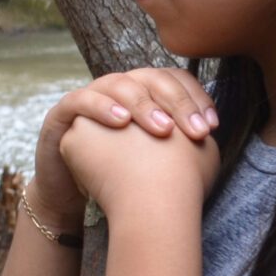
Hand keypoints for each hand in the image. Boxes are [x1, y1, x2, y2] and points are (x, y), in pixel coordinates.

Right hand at [33, 66, 220, 219]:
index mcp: (144, 95)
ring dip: (143, 104)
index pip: (174, 81)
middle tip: (194, 131)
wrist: (73, 197)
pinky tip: (121, 122)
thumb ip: (181, 145)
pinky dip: (101, 107)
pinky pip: (81, 99)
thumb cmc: (119, 180)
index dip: (195, 99)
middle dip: (177, 103)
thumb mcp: (157, 162)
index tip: (211, 127)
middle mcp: (119, 89)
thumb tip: (213, 139)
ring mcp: (90, 96)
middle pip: (152, 78)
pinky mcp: (63, 112)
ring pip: (119, 84)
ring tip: (162, 129)